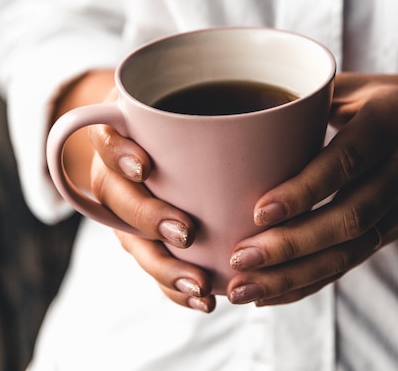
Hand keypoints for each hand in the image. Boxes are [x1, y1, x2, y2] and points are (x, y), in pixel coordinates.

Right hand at [53, 69, 214, 311]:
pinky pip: (154, 267)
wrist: (156, 141)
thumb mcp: (188, 100)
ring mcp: (130, 213)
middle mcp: (117, 177)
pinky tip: (207, 299)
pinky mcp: (146, 240)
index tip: (145, 166)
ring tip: (202, 287)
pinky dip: (175, 289)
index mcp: (121, 136)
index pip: (106, 141)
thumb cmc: (183, 118)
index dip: (119, 155)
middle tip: (185, 232)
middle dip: (148, 219)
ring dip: (165, 269)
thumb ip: (217, 97)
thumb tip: (292, 101)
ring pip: (134, 245)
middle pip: (117, 200)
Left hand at [226, 73, 397, 304]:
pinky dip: (307, 284)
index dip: (306, 189)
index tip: (259, 210)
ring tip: (242, 288)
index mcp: (393, 123)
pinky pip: (350, 264)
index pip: (349, 161)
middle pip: (349, 218)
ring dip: (293, 276)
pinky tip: (267, 295)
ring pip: (349, 252)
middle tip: (240, 258)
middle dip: (292, 245)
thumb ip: (313, 95)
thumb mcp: (366, 85)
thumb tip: (246, 109)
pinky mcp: (390, 233)